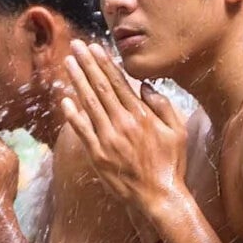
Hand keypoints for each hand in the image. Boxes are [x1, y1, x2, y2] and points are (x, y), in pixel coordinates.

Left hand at [59, 40, 189, 217]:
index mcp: (142, 115)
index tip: (94, 47)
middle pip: (100, 87)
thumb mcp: (178, 130)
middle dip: (87, 64)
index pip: (118, 82)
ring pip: (88, 104)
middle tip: (75, 46)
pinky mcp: (98, 155)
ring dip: (77, 81)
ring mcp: (108, 139)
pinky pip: (82, 130)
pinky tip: (65, 100)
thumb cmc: (171, 163)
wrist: (159, 197)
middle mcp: (123, 123)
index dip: (104, 63)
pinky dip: (72, 114)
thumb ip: (162, 105)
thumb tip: (144, 85)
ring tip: (68, 63)